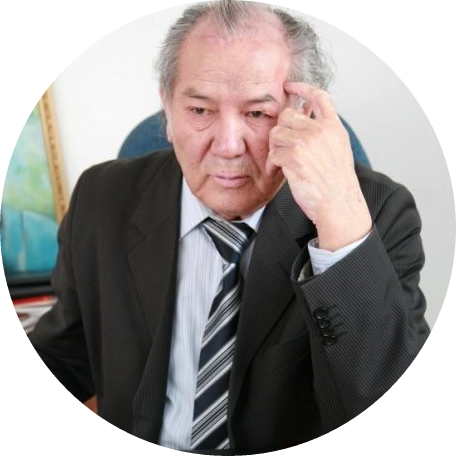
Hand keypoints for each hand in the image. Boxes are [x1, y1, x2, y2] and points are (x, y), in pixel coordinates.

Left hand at [266, 82, 371, 250]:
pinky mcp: (293, 157)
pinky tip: (277, 172)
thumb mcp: (337, 150)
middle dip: (281, 130)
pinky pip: (272, 154)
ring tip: (281, 162)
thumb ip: (324, 132)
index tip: (290, 86)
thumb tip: (307, 114)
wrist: (339, 204)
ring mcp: (306, 142)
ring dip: (275, 148)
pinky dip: (272, 164)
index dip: (302, 89)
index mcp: (333, 127)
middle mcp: (320, 130)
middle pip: (287, 116)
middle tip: (282, 147)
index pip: (319, 96)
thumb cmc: (336, 183)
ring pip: (276, 134)